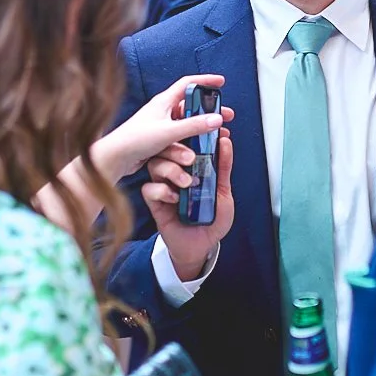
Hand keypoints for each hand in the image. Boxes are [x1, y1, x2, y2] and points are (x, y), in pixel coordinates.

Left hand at [93, 75, 231, 182]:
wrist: (115, 158)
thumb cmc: (135, 140)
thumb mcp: (169, 132)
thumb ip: (194, 126)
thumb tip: (217, 119)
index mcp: (164, 101)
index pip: (188, 83)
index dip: (205, 81)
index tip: (221, 82)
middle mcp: (163, 111)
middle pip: (192, 105)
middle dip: (210, 110)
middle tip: (226, 116)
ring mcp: (161, 125)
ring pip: (188, 122)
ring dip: (203, 127)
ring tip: (218, 134)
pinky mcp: (159, 140)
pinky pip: (181, 136)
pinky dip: (193, 139)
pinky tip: (202, 146)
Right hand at [142, 129, 235, 280]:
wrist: (202, 247)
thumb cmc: (212, 220)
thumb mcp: (224, 192)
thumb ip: (223, 168)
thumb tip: (225, 142)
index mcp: (190, 166)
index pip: (184, 143)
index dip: (188, 133)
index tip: (199, 128)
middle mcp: (175, 173)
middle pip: (165, 149)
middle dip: (176, 149)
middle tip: (191, 157)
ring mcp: (164, 187)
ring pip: (155, 165)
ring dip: (170, 170)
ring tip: (187, 183)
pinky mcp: (155, 203)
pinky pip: (149, 189)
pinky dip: (161, 191)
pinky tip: (175, 198)